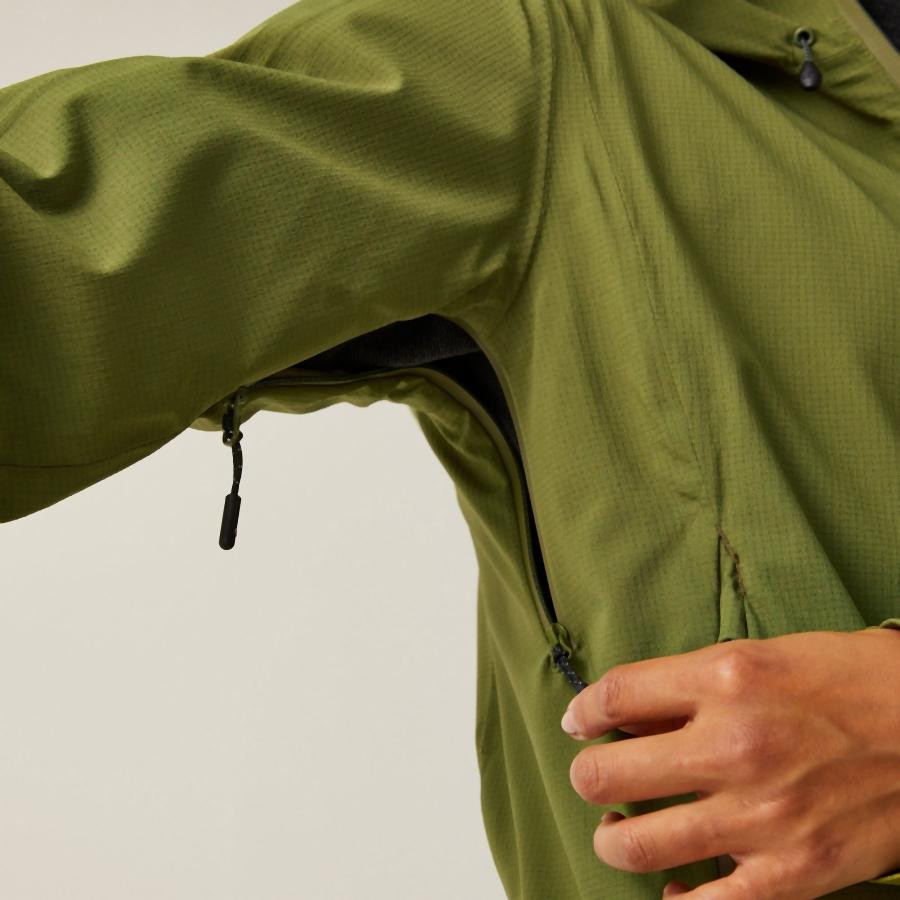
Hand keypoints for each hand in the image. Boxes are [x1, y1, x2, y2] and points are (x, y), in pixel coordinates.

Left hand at [561, 628, 899, 897]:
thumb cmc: (849, 682)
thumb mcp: (761, 656)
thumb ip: (689, 683)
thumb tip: (626, 711)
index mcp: (725, 679)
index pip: (614, 697)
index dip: (583, 712)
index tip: (580, 723)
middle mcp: (733, 745)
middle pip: (606, 774)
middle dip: (588, 777)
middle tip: (598, 777)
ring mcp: (761, 816)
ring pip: (635, 845)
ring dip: (613, 839)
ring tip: (618, 830)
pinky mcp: (793, 873)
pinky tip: (675, 888)